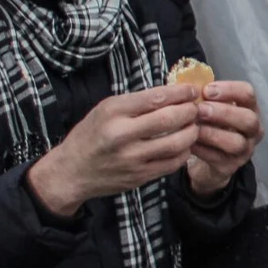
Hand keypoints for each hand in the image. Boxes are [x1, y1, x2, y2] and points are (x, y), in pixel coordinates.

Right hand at [28, 83, 201, 217]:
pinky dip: (184, 152)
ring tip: (194, 125)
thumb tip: (172, 93)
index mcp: (113, 112)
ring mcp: (132, 158)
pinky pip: (172, 163)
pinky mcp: (139, 176)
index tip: (191, 90)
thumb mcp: (105, 109)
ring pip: (176, 143)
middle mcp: (122, 135)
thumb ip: (136, 102)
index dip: (180, 93)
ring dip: (192, 132)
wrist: (71, 172)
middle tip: (196, 108)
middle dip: (190, 111)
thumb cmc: (90, 136)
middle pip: (169, 119)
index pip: (155, 98)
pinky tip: (185, 145)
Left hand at [185, 81, 262, 196]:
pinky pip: (218, 158)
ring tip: (194, 128)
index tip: (207, 90)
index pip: (248, 94)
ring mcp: (244, 150)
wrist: (210, 158)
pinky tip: (189, 143)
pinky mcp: (231, 167)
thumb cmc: (210, 125)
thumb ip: (203, 97)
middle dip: (224, 112)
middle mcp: (253, 130)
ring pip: (236, 142)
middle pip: (248, 119)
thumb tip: (186, 85)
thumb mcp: (210, 108)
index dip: (229, 90)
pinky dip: (202, 150)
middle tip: (201, 110)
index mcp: (249, 108)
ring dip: (212, 133)